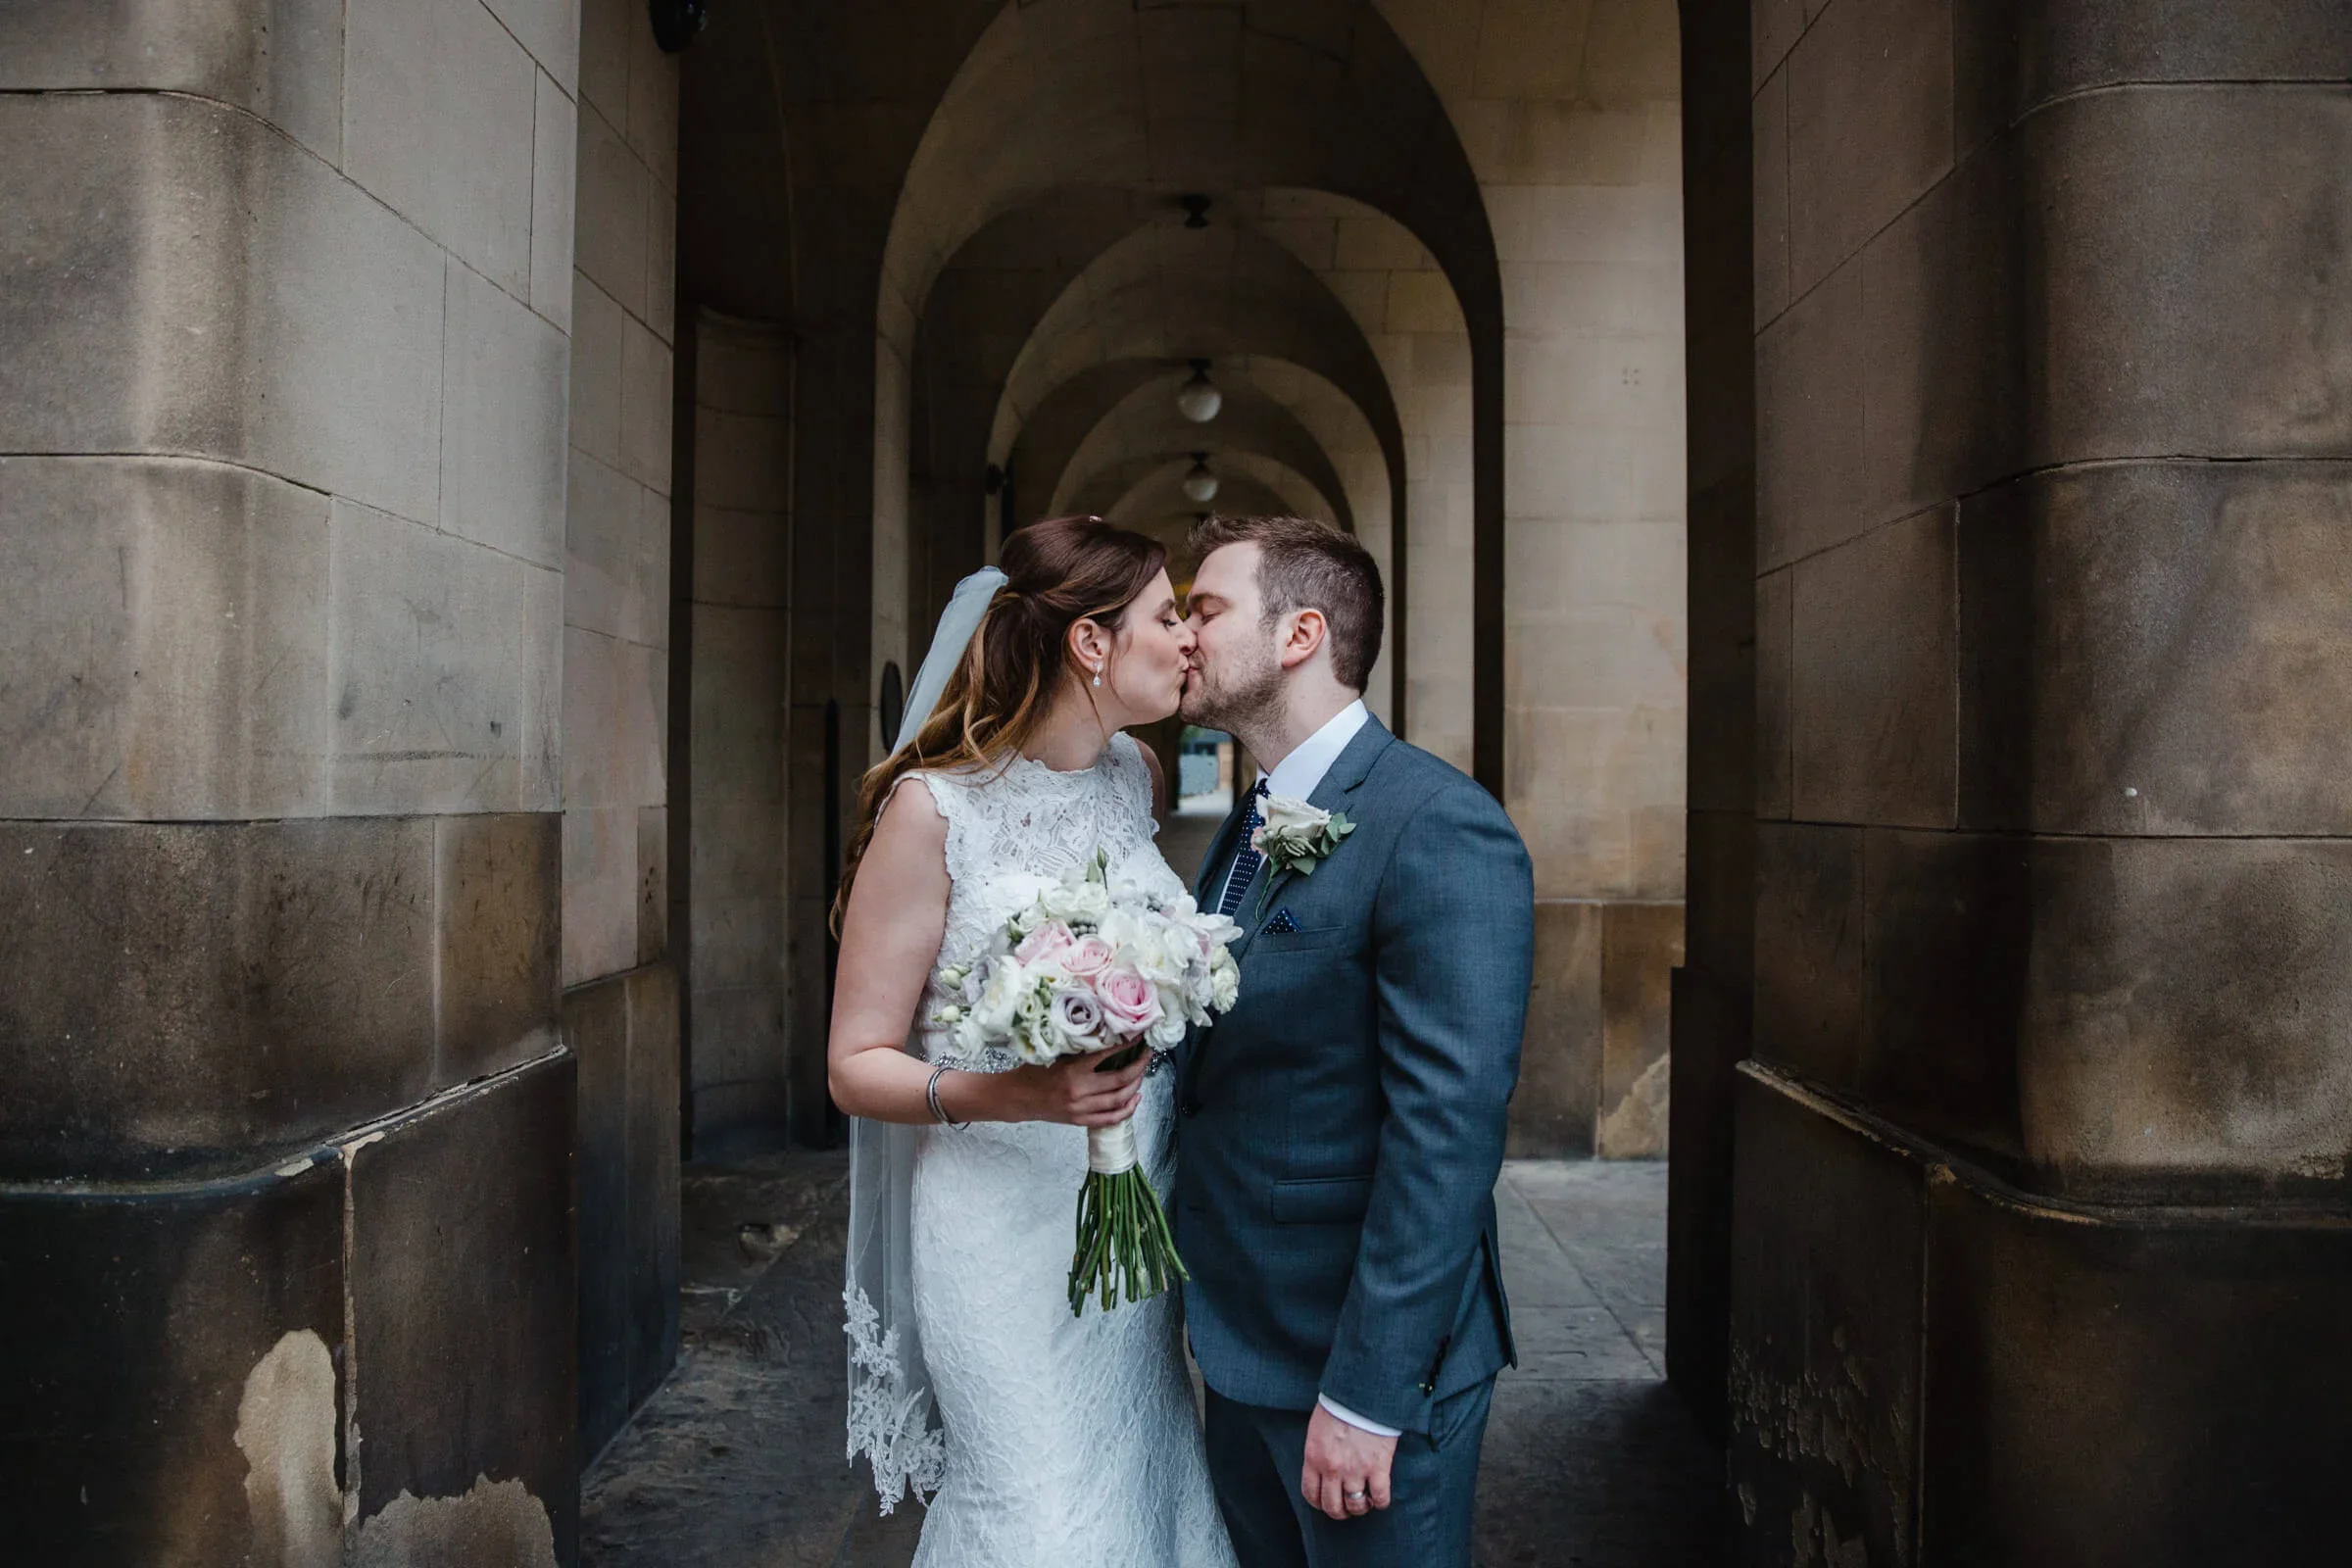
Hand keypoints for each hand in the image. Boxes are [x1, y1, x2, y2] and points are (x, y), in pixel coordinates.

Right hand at [1000, 1044, 1147, 1126]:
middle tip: (1146, 1056)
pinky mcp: (1080, 1121)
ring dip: (1135, 1087)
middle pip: (1120, 1080)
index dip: (1126, 1046)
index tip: (1138, 1039)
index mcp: (1072, 1070)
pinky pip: (1110, 1118)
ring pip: (1119, 1100)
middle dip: (1138, 1067)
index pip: (1107, 1055)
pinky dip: (1127, 1110)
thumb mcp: (1055, 1055)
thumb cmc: (1034, 1072)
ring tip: (1142, 1074)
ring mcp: (1081, 1108)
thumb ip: (1079, 1050)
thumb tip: (1105, 1037)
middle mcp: (1079, 1090)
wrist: (1018, 1098)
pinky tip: (1135, 1099)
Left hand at [1301, 1403, 1395, 1520]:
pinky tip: (1380, 1498)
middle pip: (1332, 1506)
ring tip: (1364, 1501)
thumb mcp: (1317, 1429)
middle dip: (1339, 1511)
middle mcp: (1332, 1469)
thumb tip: (1320, 1468)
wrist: (1362, 1392)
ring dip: (1360, 1507)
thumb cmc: (1339, 1405)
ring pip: (1355, 1505)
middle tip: (1346, 1507)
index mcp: (1314, 1458)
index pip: (1311, 1494)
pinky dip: (1381, 1502)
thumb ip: (1317, 1452)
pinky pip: (1380, 1497)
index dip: (1319, 1503)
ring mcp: (1356, 1470)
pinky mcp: (1378, 1467)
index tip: (1326, 1503)